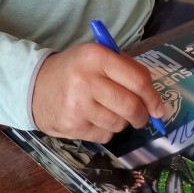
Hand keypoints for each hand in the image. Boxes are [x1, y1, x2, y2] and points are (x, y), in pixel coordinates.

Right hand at [32, 43, 164, 142]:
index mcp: (97, 56)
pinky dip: (106, 131)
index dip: (153, 97)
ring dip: (121, 123)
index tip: (158, 108)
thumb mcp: (97, 56)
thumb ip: (126, 69)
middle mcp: (87, 79)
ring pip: (119, 124)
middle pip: (131, 105)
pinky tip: (94, 119)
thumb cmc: (74, 69)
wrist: (35, 86)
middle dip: (142, 116)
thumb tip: (155, 100)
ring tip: (110, 112)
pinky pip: (105, 136)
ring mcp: (78, 104)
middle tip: (142, 118)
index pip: (138, 80)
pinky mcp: (73, 125)